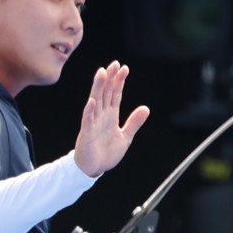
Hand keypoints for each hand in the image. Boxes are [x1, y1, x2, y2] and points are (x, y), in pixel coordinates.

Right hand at [73, 61, 149, 177]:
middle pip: (105, 93)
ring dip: (98, 87)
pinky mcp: (87, 133)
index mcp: (111, 116)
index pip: (115, 94)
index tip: (124, 68)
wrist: (94, 168)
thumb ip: (134, 122)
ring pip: (96, 101)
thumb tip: (145, 108)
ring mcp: (93, 122)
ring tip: (102, 73)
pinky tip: (92, 101)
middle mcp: (101, 115)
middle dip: (110, 78)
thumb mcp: (126, 137)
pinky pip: (88, 120)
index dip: (119, 81)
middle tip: (114, 63)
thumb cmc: (106, 153)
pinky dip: (89, 111)